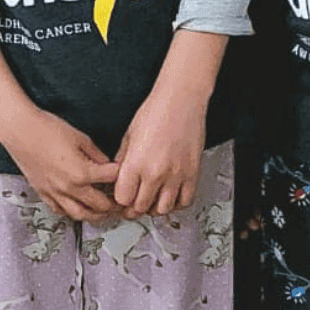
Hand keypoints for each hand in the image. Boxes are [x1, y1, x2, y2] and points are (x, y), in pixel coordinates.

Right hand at [0, 107, 119, 221]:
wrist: (20, 130)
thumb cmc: (46, 129)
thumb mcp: (80, 137)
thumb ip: (96, 154)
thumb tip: (106, 163)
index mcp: (82, 173)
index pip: (111, 179)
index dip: (121, 175)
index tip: (124, 174)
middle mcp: (69, 187)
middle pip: (100, 205)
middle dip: (114, 204)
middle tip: (120, 202)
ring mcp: (55, 192)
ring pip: (80, 215)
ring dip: (95, 216)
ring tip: (103, 213)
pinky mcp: (43, 192)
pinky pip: (60, 210)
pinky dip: (71, 212)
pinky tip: (76, 209)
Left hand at [113, 85, 206, 217]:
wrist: (181, 100)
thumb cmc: (156, 111)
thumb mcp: (128, 136)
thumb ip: (123, 160)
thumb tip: (118, 176)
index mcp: (136, 163)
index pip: (122, 198)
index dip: (119, 200)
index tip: (120, 197)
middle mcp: (156, 173)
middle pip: (140, 207)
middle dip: (134, 208)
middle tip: (132, 203)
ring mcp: (176, 175)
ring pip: (163, 209)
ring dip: (154, 209)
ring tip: (150, 201)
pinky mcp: (192, 174)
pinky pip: (185, 201)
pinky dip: (176, 205)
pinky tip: (169, 198)